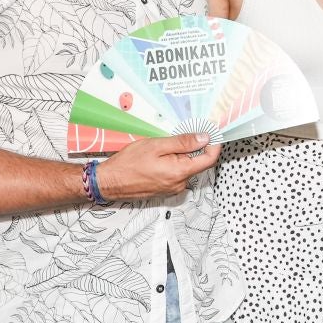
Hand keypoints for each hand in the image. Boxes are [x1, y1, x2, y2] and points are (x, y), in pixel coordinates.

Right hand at [97, 133, 216, 200]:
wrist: (109, 182)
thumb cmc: (128, 164)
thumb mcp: (156, 145)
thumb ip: (183, 142)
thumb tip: (204, 138)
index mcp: (180, 172)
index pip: (209, 159)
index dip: (214, 144)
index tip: (211, 132)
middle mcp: (179, 184)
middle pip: (198, 163)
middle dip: (194, 148)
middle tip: (181, 134)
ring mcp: (172, 188)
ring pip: (186, 168)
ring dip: (180, 156)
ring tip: (162, 147)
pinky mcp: (165, 190)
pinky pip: (176, 174)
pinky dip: (173, 164)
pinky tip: (158, 158)